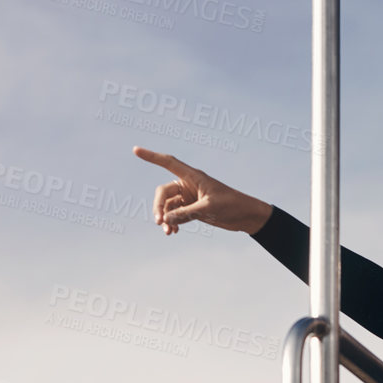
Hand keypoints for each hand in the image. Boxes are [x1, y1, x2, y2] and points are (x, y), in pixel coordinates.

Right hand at [132, 146, 271, 234]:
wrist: (246, 216)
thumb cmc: (232, 206)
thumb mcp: (208, 209)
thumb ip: (187, 213)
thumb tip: (165, 219)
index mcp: (193, 176)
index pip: (168, 162)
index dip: (151, 157)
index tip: (135, 150)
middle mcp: (188, 185)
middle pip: (163, 192)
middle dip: (159, 207)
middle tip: (159, 222)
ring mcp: (189, 197)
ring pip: (168, 206)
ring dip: (165, 218)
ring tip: (168, 232)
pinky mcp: (192, 210)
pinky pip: (175, 215)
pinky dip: (172, 222)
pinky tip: (172, 232)